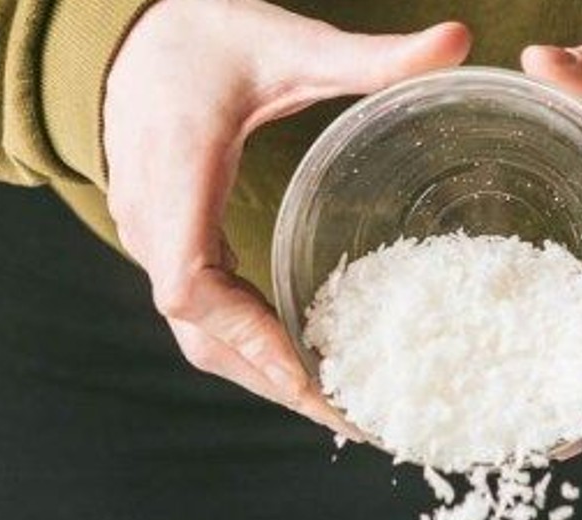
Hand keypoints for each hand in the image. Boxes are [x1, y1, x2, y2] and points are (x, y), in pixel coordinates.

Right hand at [104, 0, 469, 436]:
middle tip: (355, 419)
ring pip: (202, 339)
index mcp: (176, 179)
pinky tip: (311, 364)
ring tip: (342, 408)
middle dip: (276, 381)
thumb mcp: (287, 41)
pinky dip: (255, 350)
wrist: (121, 31)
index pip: (190, 286)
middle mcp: (153, 225)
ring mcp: (153, 243)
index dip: (248, 336)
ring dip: (267, 377)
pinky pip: (206, 320)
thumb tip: (460, 40)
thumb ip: (369, 55)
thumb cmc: (199, 33)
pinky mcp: (167, 247)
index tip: (309, 372)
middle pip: (202, 338)